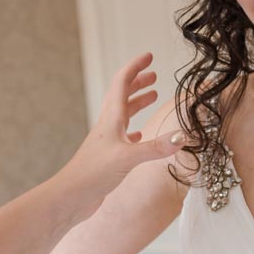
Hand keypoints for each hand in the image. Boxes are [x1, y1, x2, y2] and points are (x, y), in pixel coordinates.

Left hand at [67, 52, 182, 196]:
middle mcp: (108, 126)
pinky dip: (135, 129)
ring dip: (137, 102)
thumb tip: (182, 137)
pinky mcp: (108, 157)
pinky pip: (124, 136)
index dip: (136, 67)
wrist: (71, 197)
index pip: (122, 83)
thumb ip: (155, 148)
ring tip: (152, 97)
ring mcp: (107, 141)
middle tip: (154, 74)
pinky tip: (141, 134)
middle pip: (123, 95)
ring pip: (124, 114)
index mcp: (111, 119)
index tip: (149, 56)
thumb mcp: (128, 158)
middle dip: (138, 82)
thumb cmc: (93, 174)